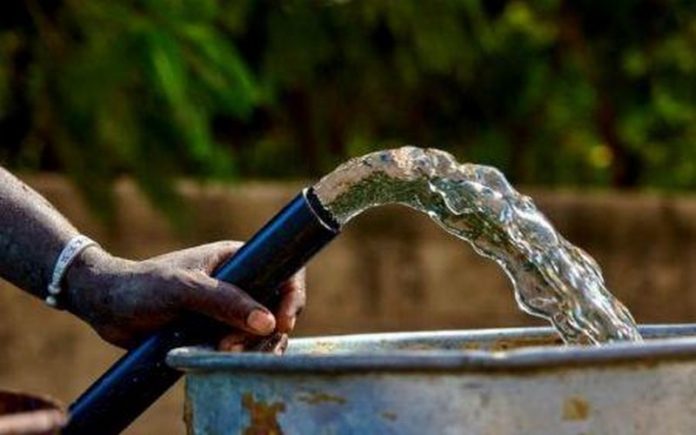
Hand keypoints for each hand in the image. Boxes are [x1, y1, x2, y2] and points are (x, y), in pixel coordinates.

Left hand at [63, 241, 305, 350]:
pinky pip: (242, 345)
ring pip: (261, 331)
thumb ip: (225, 302)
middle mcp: (239, 283)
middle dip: (267, 330)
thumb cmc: (143, 286)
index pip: (284, 271)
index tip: (282, 322)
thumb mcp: (185, 289)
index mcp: (238, 259)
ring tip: (223, 353)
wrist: (106, 307)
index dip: (291, 296)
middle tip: (236, 346)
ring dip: (252, 346)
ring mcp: (229, 308)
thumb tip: (267, 322)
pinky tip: (222, 359)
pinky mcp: (217, 331)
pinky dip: (239, 355)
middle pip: (277, 307)